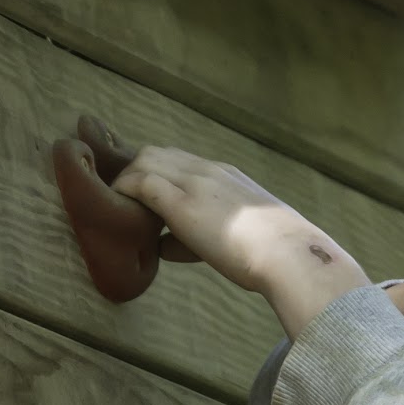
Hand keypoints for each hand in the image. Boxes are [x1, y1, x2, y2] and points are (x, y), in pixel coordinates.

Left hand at [109, 143, 343, 299]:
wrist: (286, 251)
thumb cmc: (272, 251)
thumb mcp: (241, 233)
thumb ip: (202, 236)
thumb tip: (164, 246)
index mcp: (226, 174)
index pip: (180, 159)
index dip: (157, 171)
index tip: (144, 192)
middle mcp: (208, 170)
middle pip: (156, 153)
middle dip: (136, 171)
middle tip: (125, 199)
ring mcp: (193, 183)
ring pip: (144, 160)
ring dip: (127, 180)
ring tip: (117, 205)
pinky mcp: (180, 202)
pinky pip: (139, 183)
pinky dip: (124, 192)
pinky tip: (118, 211)